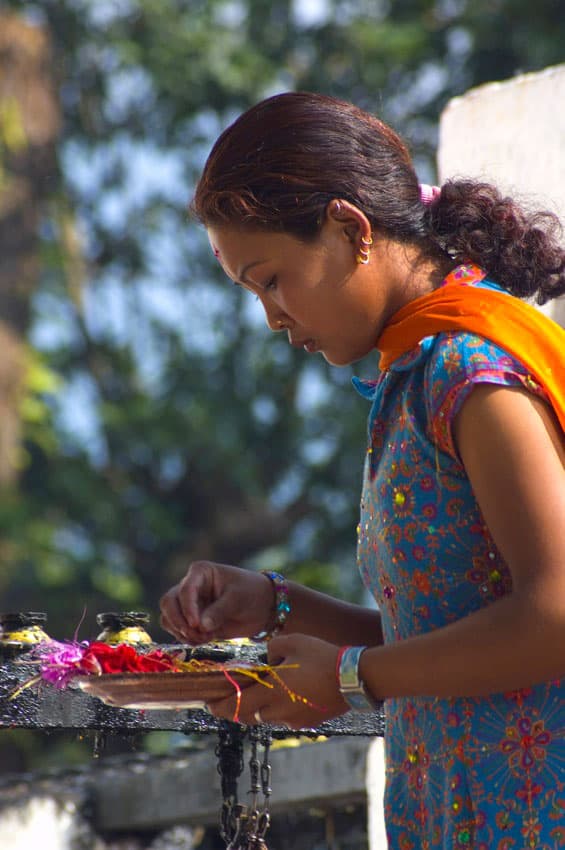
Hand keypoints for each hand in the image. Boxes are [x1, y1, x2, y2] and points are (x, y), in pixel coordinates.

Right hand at [159, 560, 273, 643]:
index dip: (188, 609)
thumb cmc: (251, 593)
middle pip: (168, 603)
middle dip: (178, 622)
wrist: (262, 606)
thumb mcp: (238, 599)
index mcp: (200, 572)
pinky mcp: (192, 620)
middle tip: (196, 634)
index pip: (185, 590)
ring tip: (205, 638)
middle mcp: (190, 586)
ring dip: (182, 632)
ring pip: (168, 618)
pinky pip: (178, 631)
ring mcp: (189, 604)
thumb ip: (219, 611)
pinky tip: (206, 639)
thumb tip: (201, 627)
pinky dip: (187, 638)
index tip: (197, 625)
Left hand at [206, 633, 349, 727]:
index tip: (207, 703)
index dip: (218, 706)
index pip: (235, 705)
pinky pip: (284, 717)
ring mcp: (293, 719)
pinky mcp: (307, 722)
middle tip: (224, 701)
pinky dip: (277, 709)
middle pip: (246, 716)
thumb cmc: (322, 656)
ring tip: (256, 693)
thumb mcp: (293, 642)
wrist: (354, 678)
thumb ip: (272, 650)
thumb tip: (267, 661)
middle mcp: (278, 710)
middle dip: (232, 710)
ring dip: (256, 708)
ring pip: (265, 717)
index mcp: (271, 691)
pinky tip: (285, 695)